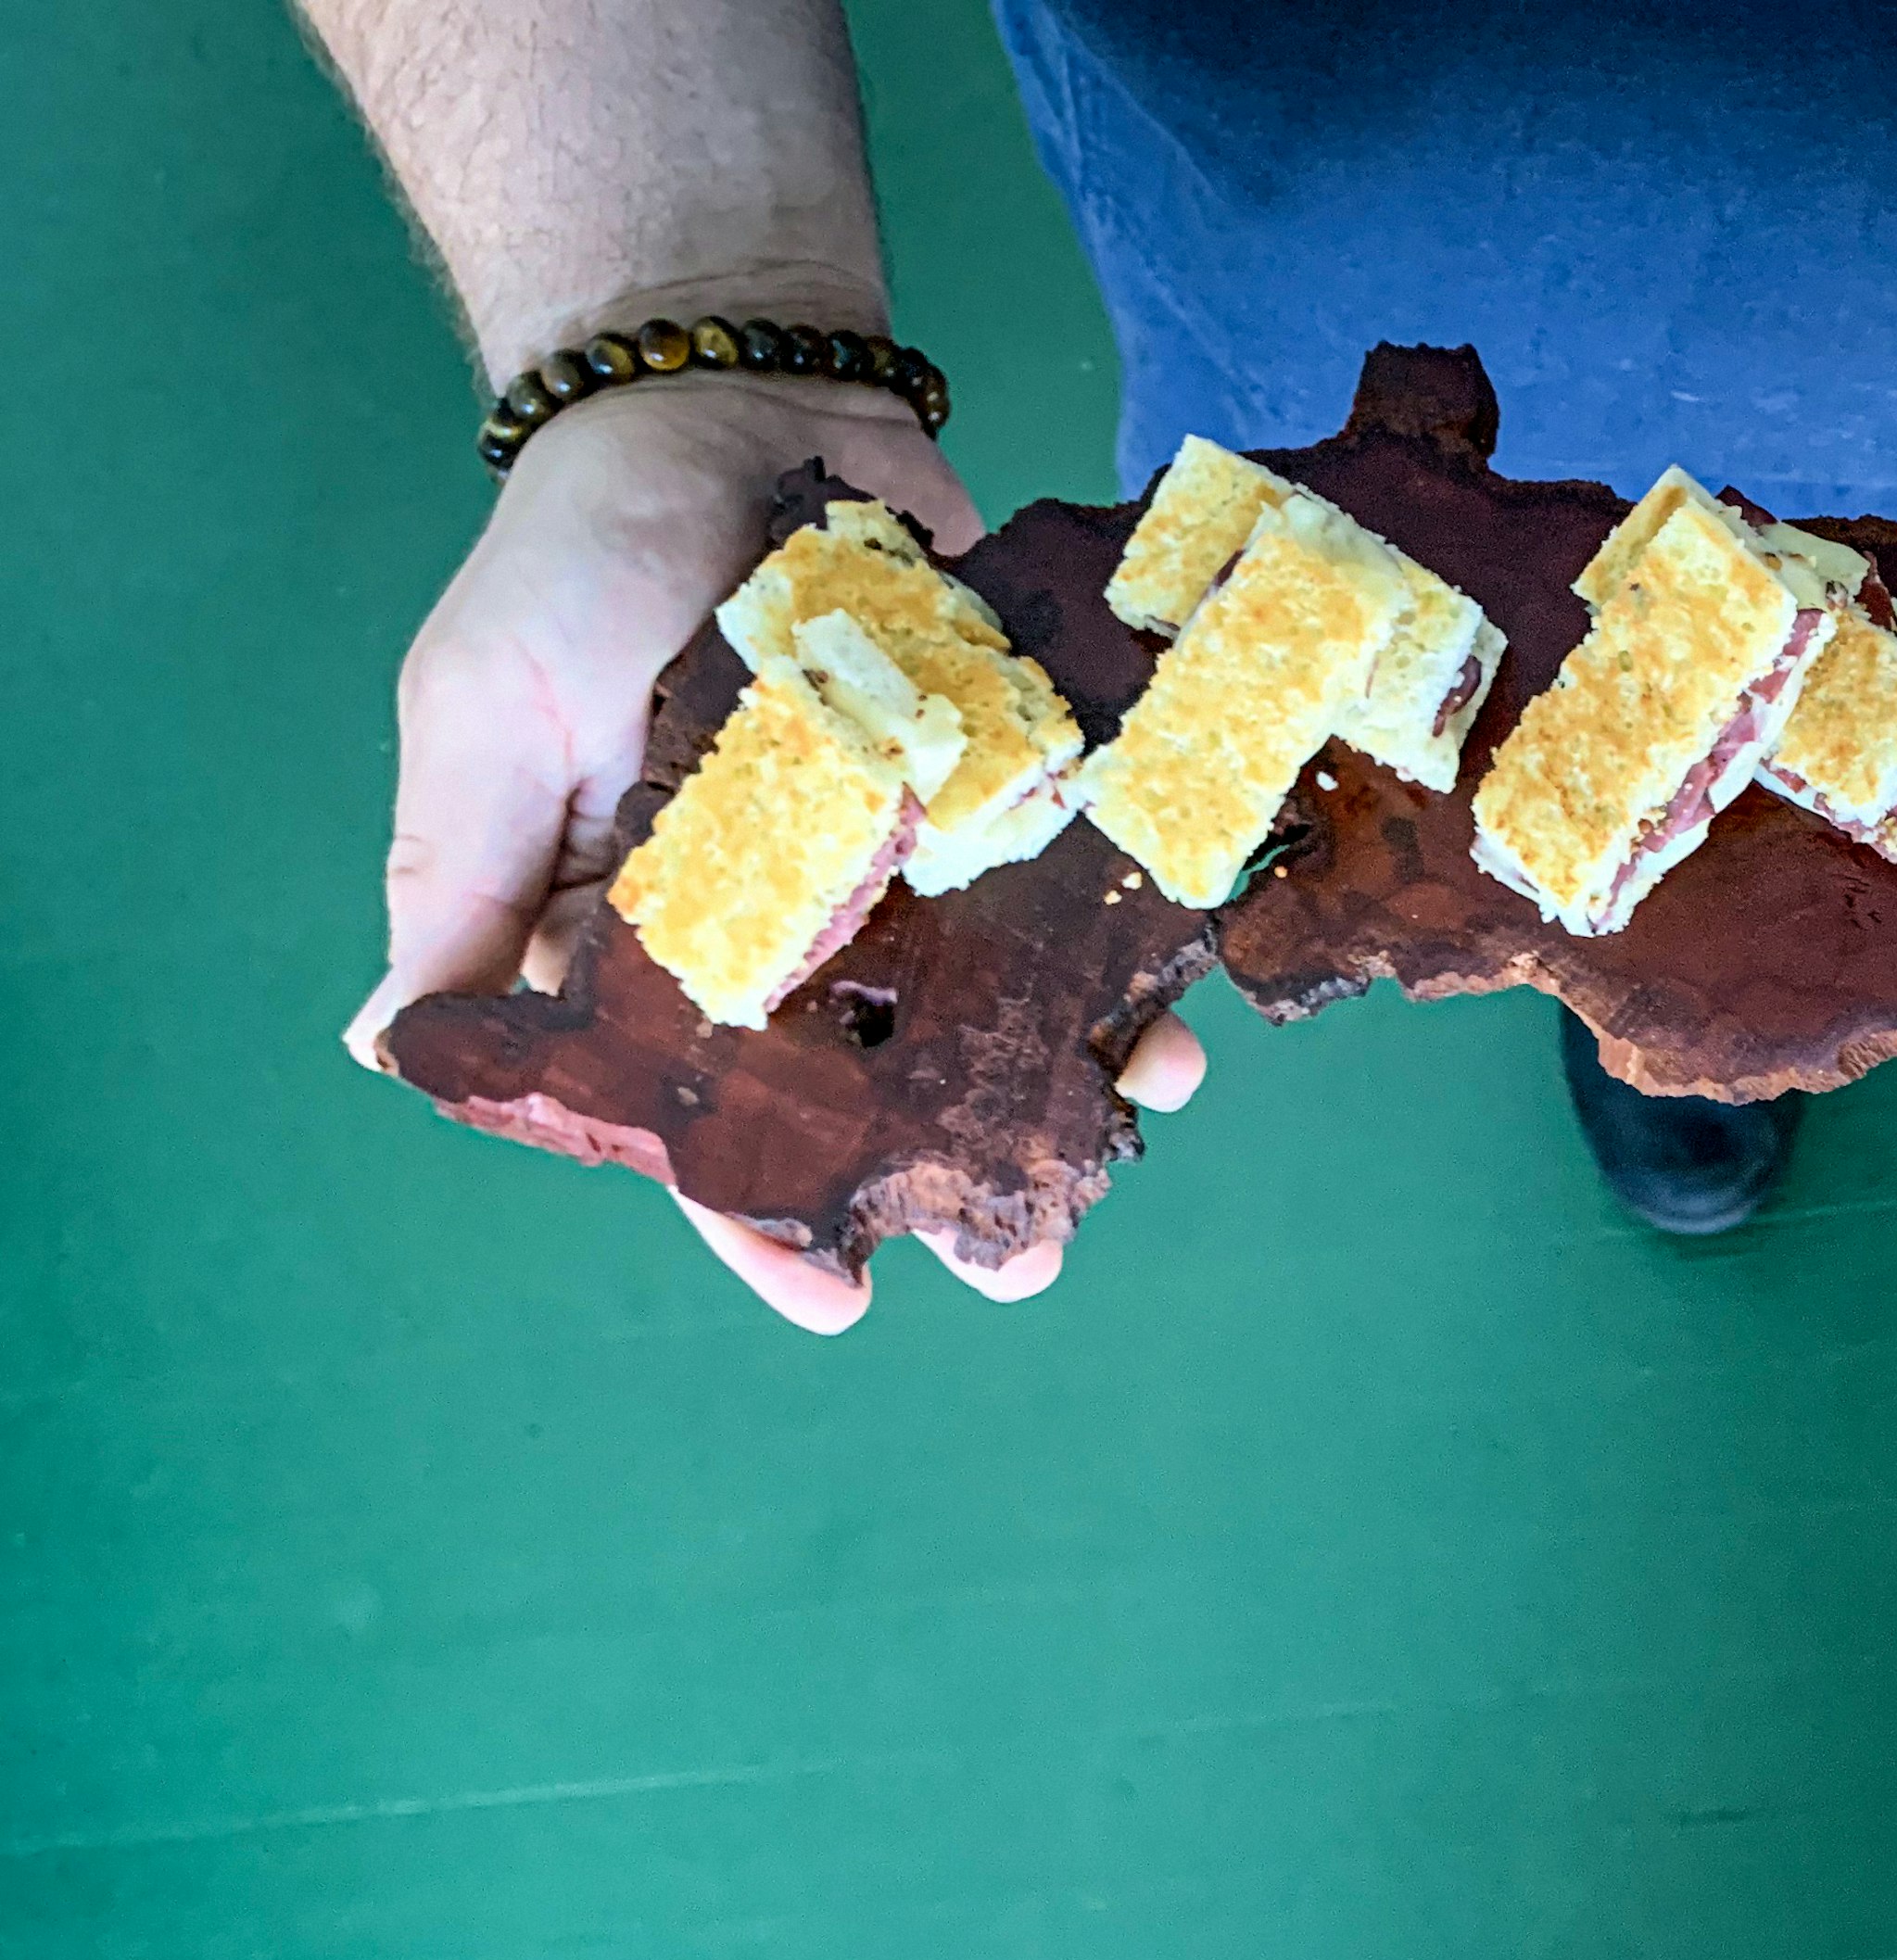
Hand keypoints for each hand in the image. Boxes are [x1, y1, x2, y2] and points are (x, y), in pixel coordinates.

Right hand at [347, 375, 1205, 1333]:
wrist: (723, 394)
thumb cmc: (576, 559)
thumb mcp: (486, 722)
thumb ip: (465, 889)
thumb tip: (395, 1050)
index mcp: (655, 940)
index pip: (699, 1116)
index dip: (756, 1217)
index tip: (833, 1303)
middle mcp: (796, 923)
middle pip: (874, 1085)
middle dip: (951, 1171)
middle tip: (1027, 1255)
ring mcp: (910, 859)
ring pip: (993, 1004)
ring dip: (1067, 1069)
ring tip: (1140, 1109)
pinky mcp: (1001, 783)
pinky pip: (1071, 883)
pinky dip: (1125, 937)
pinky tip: (1176, 990)